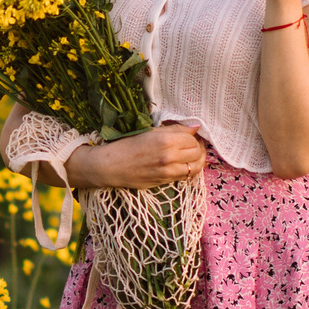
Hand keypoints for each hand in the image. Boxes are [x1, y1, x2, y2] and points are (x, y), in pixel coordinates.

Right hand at [64, 123, 207, 190]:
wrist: (110, 166)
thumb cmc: (126, 144)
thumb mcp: (149, 131)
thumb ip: (174, 129)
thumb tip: (195, 126)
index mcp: (165, 140)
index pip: (193, 138)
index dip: (194, 136)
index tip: (191, 135)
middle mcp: (169, 157)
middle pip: (197, 152)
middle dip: (198, 147)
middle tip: (192, 144)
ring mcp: (167, 171)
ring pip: (196, 167)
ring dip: (197, 160)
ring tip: (191, 155)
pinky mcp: (164, 181)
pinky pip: (185, 176)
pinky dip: (189, 170)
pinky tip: (183, 164)